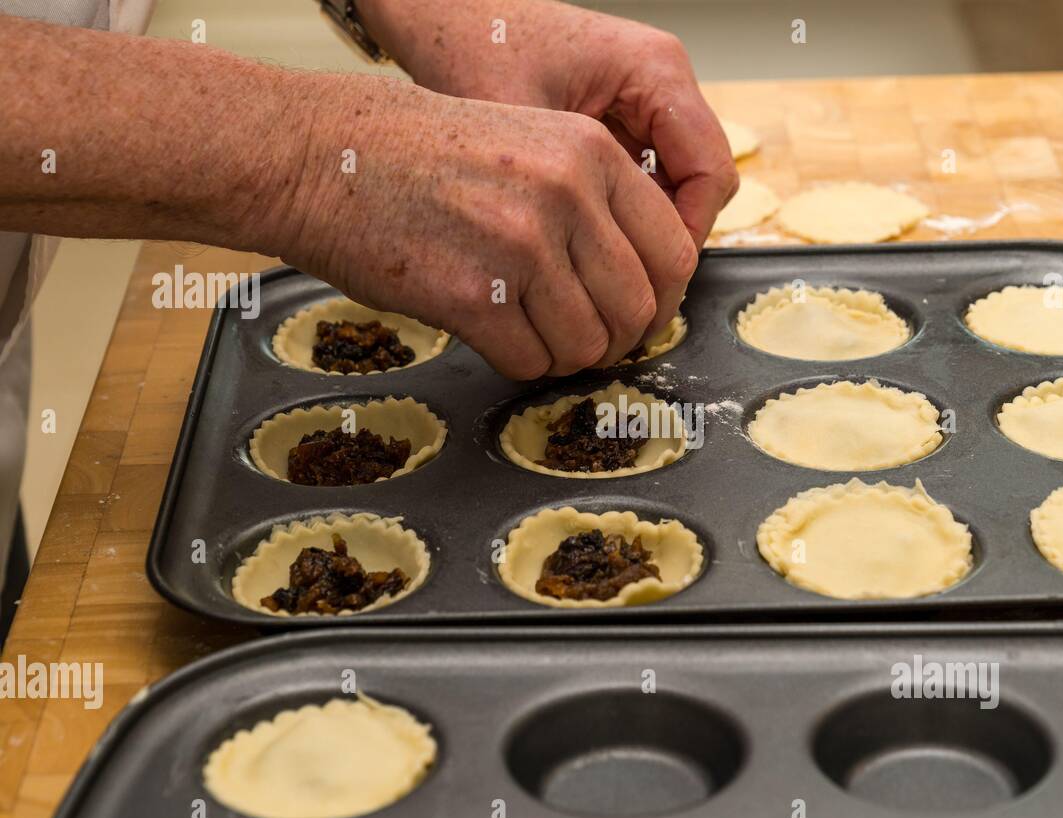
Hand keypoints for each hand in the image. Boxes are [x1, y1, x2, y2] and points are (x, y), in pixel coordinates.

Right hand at [268, 75, 696, 377]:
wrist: (322, 156)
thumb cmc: (419, 154)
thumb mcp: (530, 143)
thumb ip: (592, 202)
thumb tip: (639, 282)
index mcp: (592, 154)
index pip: (674, 252)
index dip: (660, 300)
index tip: (638, 317)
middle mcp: (566, 196)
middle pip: (637, 310)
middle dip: (614, 339)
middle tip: (584, 340)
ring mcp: (521, 247)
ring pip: (587, 345)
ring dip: (563, 355)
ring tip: (529, 333)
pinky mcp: (473, 296)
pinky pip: (530, 362)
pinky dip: (518, 363)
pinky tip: (492, 335)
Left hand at [356, 0, 738, 248]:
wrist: (445, 15)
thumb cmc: (475, 44)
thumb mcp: (521, 129)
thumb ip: (568, 194)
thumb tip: (596, 274)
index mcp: (656, 72)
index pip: (710, 175)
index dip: (684, 239)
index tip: (649, 285)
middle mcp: (663, 83)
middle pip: (703, 189)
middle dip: (669, 248)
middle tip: (631, 301)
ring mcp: (647, 101)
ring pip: (679, 191)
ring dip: (647, 239)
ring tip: (607, 283)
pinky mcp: (625, 119)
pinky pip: (648, 182)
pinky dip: (626, 222)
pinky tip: (591, 251)